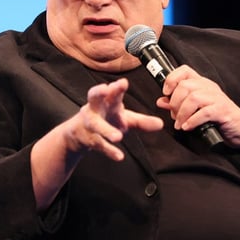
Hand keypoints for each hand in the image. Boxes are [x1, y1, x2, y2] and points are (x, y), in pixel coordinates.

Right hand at [32, 78, 163, 209]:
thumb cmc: (106, 119)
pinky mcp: (88, 139)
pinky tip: (119, 156)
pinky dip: (109, 150)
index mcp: (106, 101)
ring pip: (96, 125)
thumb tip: (161, 124)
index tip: (123, 83)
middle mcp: (95, 109)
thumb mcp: (125, 119)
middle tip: (107, 89)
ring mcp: (89, 124)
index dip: (116, 87)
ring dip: (106, 130)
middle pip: (94, 98)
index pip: (111, 91)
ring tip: (119, 137)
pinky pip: (98, 144)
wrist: (78, 134)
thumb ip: (142, 122)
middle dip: (99, 92)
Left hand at [156, 65, 239, 146]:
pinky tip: (188, 127)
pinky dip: (192, 121)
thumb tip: (161, 101)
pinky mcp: (223, 111)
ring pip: (193, 98)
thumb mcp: (196, 111)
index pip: (184, 70)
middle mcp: (210, 88)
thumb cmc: (219, 120)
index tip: (166, 92)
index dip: (171, 79)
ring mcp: (218, 99)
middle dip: (175, 103)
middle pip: (185, 86)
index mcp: (202, 84)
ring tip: (180, 124)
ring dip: (182, 113)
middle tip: (175, 116)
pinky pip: (204, 112)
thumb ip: (178, 105)